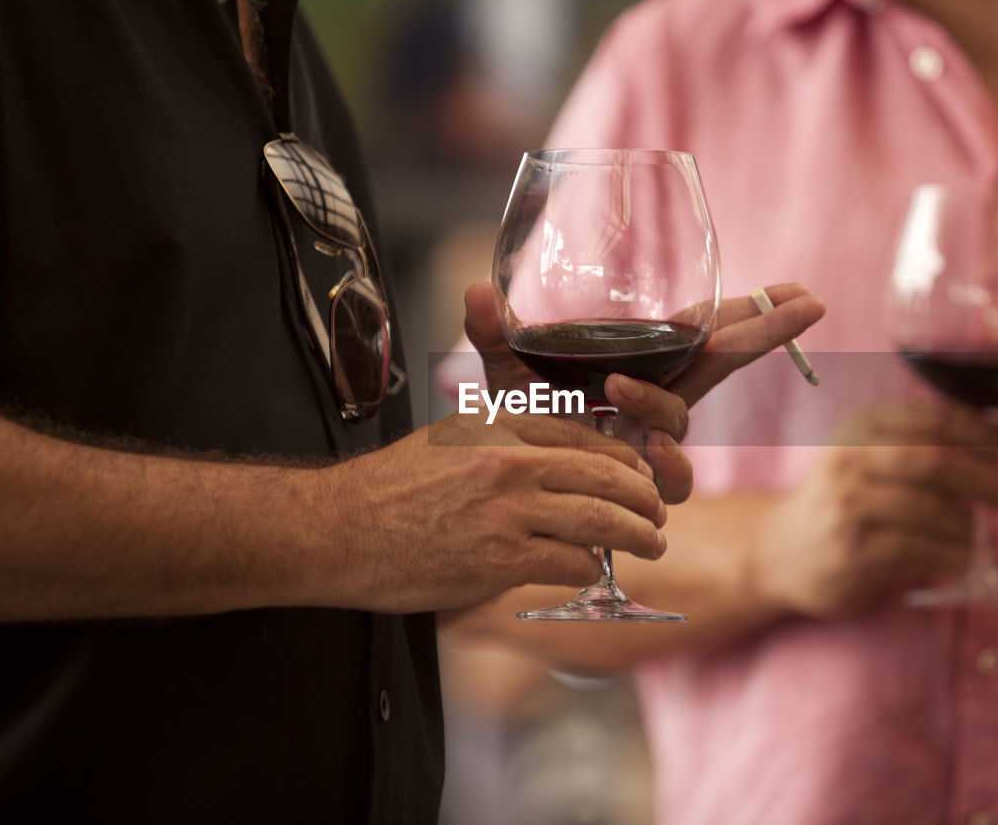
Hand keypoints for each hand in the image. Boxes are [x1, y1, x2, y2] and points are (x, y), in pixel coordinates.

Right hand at [321, 410, 666, 612]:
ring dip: (638, 537)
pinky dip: (590, 569)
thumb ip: (503, 438)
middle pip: (608, 477)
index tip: (640, 476)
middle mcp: (511, 462)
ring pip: (602, 522)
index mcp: (500, 427)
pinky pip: (570, 563)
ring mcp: (508, 512)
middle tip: (660, 513)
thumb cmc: (389, 488)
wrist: (337, 530)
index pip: (588, 437)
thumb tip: (553, 453)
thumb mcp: (450, 438)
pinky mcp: (500, 560)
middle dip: (647, 498)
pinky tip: (592, 571)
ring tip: (653, 544)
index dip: (627, 461)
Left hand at [461, 281, 824, 503]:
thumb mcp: (507, 372)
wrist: (510, 485)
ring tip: (618, 391)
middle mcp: (661, 398)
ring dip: (658, 403)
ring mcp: (654, 441)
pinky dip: (661, 464)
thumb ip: (494, 332)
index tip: (796, 292)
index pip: (704, 328)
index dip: (752, 311)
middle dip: (767, 332)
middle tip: (806, 304)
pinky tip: (641, 452)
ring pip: (681, 421)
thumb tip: (475, 289)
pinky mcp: (642, 482)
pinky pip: (671, 477)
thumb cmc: (521, 422)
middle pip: (725, 361)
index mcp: (644, 362)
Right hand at [752, 401, 997, 617]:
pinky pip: (922, 550)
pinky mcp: (853, 549)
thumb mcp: (866, 456)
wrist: (777, 550)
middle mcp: (850, 459)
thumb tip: (996, 439)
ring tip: (979, 534)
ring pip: (933, 509)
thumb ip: (916, 442)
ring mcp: (848, 505)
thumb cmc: (840, 500)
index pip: (934, 420)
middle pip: (936, 460)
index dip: (985, 434)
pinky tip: (961, 559)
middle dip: (986, 478)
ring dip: (969, 524)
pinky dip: (952, 556)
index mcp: (860, 427)